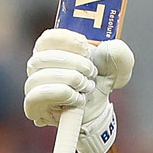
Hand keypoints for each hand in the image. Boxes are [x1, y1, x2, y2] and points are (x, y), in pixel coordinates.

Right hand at [24, 29, 133, 152]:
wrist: (99, 113)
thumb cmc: (99, 84)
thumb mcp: (116, 67)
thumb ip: (119, 54)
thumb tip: (111, 47)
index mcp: (51, 50)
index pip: (48, 39)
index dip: (66, 40)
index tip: (85, 47)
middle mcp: (37, 67)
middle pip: (43, 57)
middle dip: (73, 63)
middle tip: (92, 72)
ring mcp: (33, 87)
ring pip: (41, 77)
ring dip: (71, 80)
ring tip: (87, 87)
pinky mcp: (34, 107)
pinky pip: (37, 96)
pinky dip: (63, 95)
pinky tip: (78, 98)